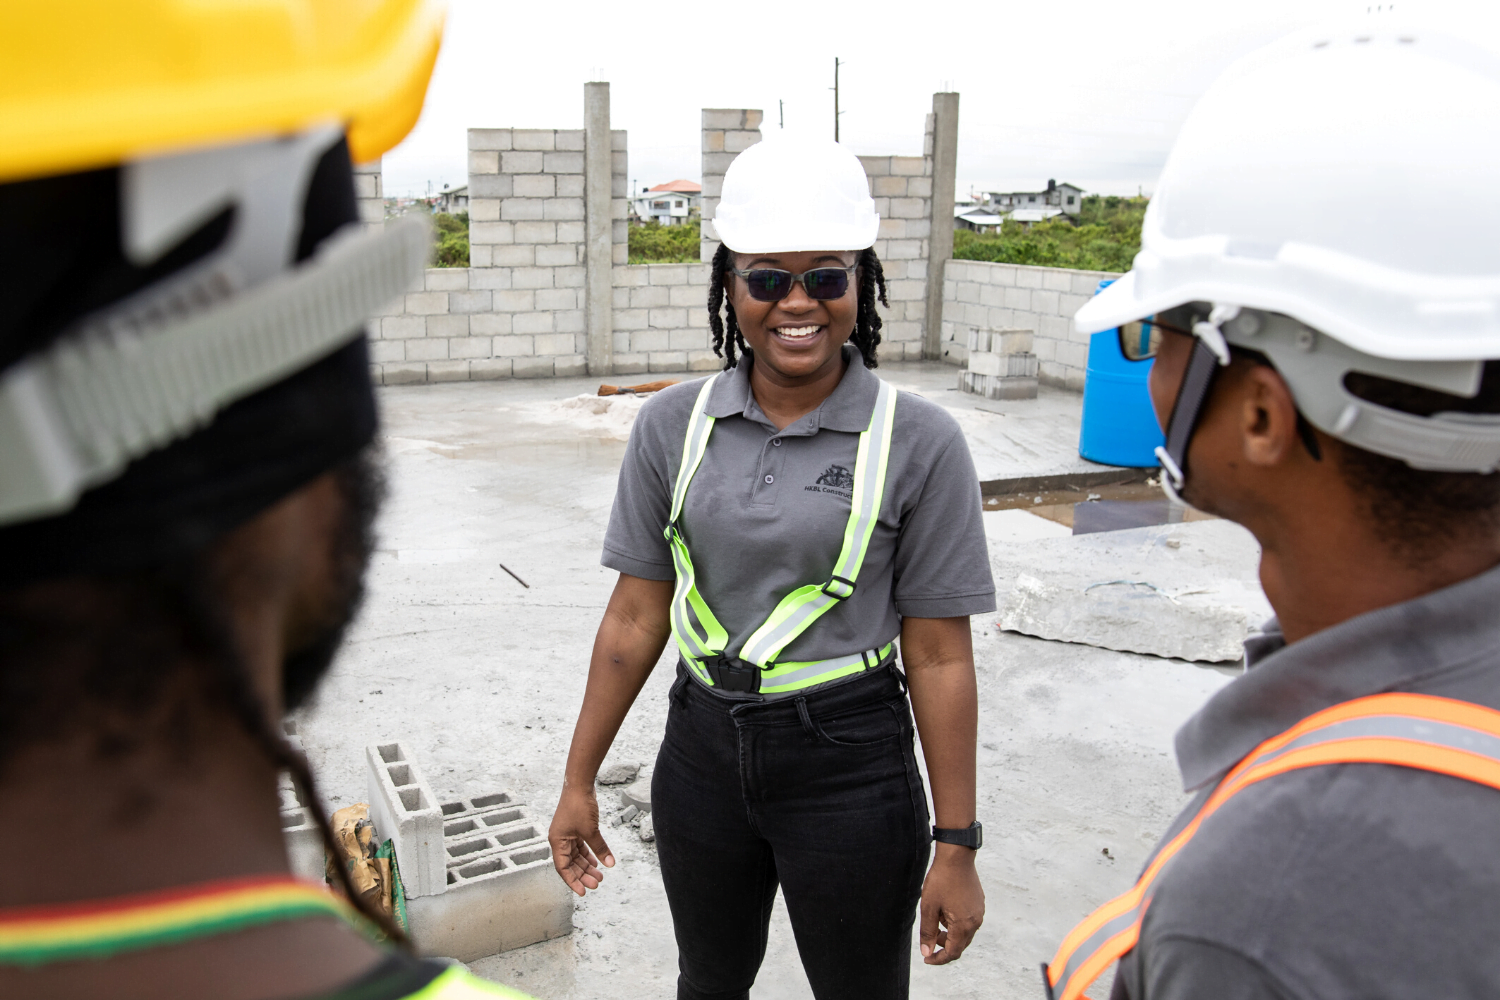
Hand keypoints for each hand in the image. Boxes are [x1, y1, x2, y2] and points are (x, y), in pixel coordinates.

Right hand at [548, 783, 614, 896]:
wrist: (580, 784)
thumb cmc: (579, 806)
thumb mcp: (591, 831)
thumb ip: (600, 848)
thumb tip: (609, 864)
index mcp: (557, 842)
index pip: (563, 868)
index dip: (572, 881)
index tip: (583, 892)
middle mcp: (560, 840)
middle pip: (571, 864)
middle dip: (583, 875)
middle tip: (597, 883)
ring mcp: (568, 834)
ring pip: (577, 856)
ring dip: (587, 866)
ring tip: (600, 875)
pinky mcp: (576, 828)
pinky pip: (582, 847)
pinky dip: (590, 854)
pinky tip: (598, 862)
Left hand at [918, 844, 983, 964]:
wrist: (957, 856)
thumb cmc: (941, 880)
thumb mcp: (929, 907)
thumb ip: (928, 932)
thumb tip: (927, 952)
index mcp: (964, 925)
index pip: (953, 952)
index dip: (939, 959)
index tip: (927, 958)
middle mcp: (975, 921)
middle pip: (960, 945)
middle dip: (944, 946)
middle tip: (929, 940)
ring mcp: (979, 912)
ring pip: (965, 933)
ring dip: (950, 934)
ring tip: (935, 921)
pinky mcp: (979, 903)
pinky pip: (968, 921)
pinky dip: (956, 924)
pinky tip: (945, 911)